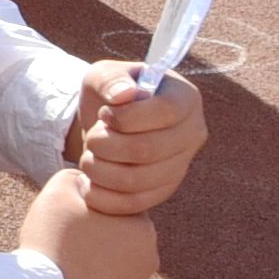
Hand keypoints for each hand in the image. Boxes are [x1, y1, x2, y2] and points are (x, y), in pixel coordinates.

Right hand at [18, 171, 163, 278]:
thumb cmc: (54, 240)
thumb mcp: (60, 189)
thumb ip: (80, 177)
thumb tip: (86, 183)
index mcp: (143, 224)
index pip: (114, 204)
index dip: (86, 206)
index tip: (67, 215)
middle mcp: (149, 256)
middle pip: (113, 232)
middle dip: (92, 231)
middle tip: (63, 237)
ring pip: (107, 258)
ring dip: (89, 255)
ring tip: (63, 259)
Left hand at [62, 63, 206, 214]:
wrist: (108, 125)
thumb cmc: (110, 94)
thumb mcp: (104, 74)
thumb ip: (111, 79)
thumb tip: (124, 95)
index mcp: (186, 98)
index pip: (166, 111)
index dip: (127, 116)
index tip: (105, 114)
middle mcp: (192, 133)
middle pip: (149, 149)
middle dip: (107, 145)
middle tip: (92, 138)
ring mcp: (181, 166)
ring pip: (138, 180)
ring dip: (99, 170)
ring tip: (88, 156)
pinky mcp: (163, 191)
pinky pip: (132, 203)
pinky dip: (101, 196)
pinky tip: (85, 182)